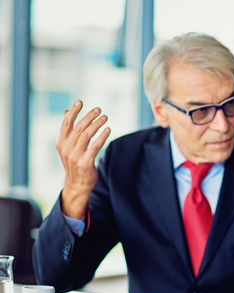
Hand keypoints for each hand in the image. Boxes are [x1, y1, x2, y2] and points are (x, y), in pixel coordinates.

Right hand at [57, 101, 110, 218]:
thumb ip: (68, 130)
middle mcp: (66, 149)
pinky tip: (108, 130)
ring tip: (105, 117)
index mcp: (61, 143)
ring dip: (97, 125)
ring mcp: (75, 156)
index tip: (80, 102)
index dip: (73, 112)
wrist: (77, 185)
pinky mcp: (85, 163)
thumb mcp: (68, 147)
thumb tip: (66, 111)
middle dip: (89, 117)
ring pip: (86, 136)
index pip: (66, 124)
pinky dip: (102, 137)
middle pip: (78, 128)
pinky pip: (94, 147)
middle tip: (98, 109)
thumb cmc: (75, 163)